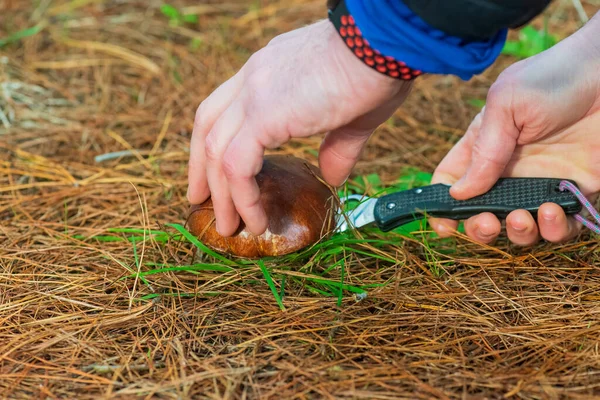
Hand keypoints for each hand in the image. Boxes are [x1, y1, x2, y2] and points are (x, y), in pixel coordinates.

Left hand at [187, 20, 411, 236]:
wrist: (384, 43)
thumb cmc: (378, 71)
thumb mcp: (353, 118)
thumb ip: (337, 147)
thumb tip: (333, 178)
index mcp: (269, 72)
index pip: (227, 106)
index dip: (215, 140)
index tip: (216, 172)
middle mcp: (254, 77)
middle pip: (207, 125)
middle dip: (200, 167)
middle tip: (201, 201)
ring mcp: (254, 93)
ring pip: (216, 150)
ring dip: (219, 194)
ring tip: (228, 227)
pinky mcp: (264, 114)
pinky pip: (237, 166)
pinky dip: (241, 197)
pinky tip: (256, 219)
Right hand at [430, 12, 599, 245]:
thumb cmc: (555, 78)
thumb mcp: (506, 104)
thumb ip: (484, 150)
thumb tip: (459, 193)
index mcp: (483, 146)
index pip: (452, 181)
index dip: (442, 205)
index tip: (443, 223)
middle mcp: (508, 170)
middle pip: (481, 212)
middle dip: (478, 228)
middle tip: (487, 222)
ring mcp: (541, 183)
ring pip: (518, 228)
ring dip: (515, 233)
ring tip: (521, 218)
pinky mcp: (575, 192)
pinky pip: (560, 227)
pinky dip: (553, 230)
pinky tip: (550, 211)